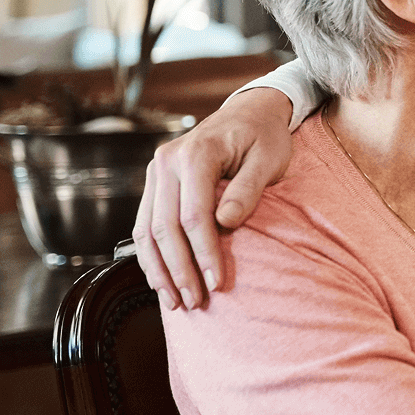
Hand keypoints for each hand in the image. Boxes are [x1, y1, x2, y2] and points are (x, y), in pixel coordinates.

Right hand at [133, 87, 295, 310]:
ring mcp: (157, 172)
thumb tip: (226, 223)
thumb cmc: (264, 135)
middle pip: (165, 227)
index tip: (217, 282)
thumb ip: (247, 189)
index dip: (204, 252)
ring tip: (175, 301)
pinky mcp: (156, 183)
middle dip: (179, 269)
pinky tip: (162, 279)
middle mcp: (167, 162)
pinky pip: (145, 224)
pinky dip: (151, 255)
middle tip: (195, 302)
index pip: (194, 215)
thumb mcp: (269, 158)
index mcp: (196, 153)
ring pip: (147, 230)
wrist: (250, 112)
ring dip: (159, 269)